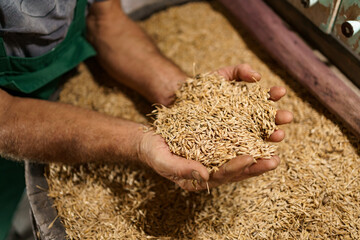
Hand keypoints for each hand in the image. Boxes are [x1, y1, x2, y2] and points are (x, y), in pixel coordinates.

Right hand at [138, 64, 292, 190]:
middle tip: (276, 158)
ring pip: (244, 147)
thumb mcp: (162, 159)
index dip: (238, 168)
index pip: (224, 175)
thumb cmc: (153, 150)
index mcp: (202, 177)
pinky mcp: (218, 135)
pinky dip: (251, 123)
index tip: (251, 159)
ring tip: (278, 132)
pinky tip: (263, 114)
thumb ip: (181, 169)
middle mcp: (214, 165)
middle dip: (259, 161)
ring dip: (261, 140)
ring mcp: (218, 150)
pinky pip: (238, 132)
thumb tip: (204, 176)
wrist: (149, 136)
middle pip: (240, 165)